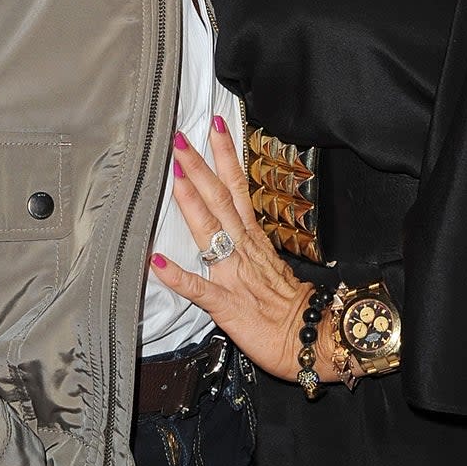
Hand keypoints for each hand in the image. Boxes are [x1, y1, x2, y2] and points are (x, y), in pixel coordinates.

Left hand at [149, 117, 327, 383]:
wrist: (310, 340)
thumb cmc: (289, 305)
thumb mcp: (270, 262)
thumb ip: (248, 242)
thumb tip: (231, 221)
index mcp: (253, 238)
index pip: (237, 187)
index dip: (224, 156)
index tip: (214, 125)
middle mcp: (243, 249)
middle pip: (220, 199)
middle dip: (199, 167)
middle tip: (179, 138)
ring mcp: (233, 275)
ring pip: (211, 231)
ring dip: (191, 203)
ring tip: (173, 177)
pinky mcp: (226, 305)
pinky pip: (199, 289)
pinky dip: (178, 276)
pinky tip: (156, 262)